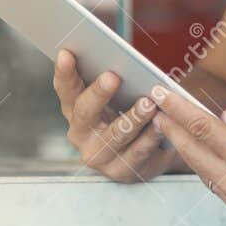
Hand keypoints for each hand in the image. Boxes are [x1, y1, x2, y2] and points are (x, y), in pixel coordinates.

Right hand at [52, 49, 176, 182]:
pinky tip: (160, 125)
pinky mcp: (120, 171)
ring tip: (147, 103)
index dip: (64, 72)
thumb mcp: (118, 96)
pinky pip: (137, 152)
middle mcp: (80, 134)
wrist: (151, 152)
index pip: (66, 89)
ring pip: (115, 135)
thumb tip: (120, 57)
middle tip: (113, 76)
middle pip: (85, 112)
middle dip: (98, 94)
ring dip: (132, 118)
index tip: (67, 53)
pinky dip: (150, 137)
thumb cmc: (130, 114)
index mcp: (75, 109)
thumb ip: (112, 80)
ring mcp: (98, 155)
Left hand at [148, 83, 225, 225]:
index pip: (203, 128)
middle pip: (192, 152)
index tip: (161, 94)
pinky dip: (205, 168)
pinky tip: (201, 156)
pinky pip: (216, 186)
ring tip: (172, 130)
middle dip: (171, 128)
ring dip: (185, 150)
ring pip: (201, 171)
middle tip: (155, 110)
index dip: (178, 109)